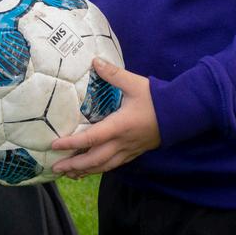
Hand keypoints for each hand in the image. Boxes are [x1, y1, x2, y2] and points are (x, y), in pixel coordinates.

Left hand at [51, 59, 159, 177]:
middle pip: (94, 160)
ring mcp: (129, 150)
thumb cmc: (156, 98)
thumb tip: (95, 61)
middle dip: (74, 165)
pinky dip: (99, 169)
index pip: (91, 138)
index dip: (72, 143)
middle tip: (56, 167)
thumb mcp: (134, 83)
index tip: (55, 145)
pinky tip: (91, 170)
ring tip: (69, 173)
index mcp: (119, 126)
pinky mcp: (134, 152)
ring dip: (85, 171)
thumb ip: (113, 74)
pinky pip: (113, 165)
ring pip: (104, 166)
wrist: (181, 113)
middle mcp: (122, 142)